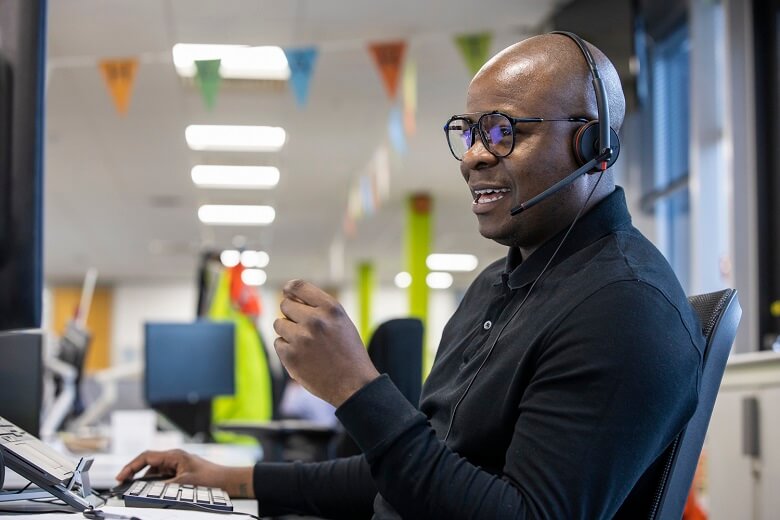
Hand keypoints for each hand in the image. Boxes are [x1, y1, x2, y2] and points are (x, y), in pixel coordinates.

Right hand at [115, 449, 254, 497]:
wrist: (227, 481)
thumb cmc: (211, 478)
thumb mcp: (185, 483)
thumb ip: (165, 487)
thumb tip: (149, 491)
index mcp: (174, 455)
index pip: (146, 457)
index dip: (131, 466)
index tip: (120, 477)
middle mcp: (174, 458)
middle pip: (148, 464)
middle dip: (134, 473)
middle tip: (123, 485)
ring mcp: (177, 465)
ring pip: (154, 472)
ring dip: (146, 481)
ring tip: (137, 491)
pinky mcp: (180, 473)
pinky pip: (162, 477)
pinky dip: (155, 484)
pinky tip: (153, 492)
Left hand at [273, 279, 379, 406]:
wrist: (353, 384)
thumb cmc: (348, 351)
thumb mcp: (341, 321)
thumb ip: (318, 307)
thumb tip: (288, 294)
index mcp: (330, 308)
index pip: (298, 286)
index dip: (290, 289)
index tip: (287, 293)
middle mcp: (315, 320)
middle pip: (285, 305)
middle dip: (291, 314)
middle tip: (303, 328)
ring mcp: (301, 338)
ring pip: (279, 324)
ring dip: (288, 332)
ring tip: (306, 344)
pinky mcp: (290, 356)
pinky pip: (278, 343)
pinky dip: (287, 349)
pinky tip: (303, 356)